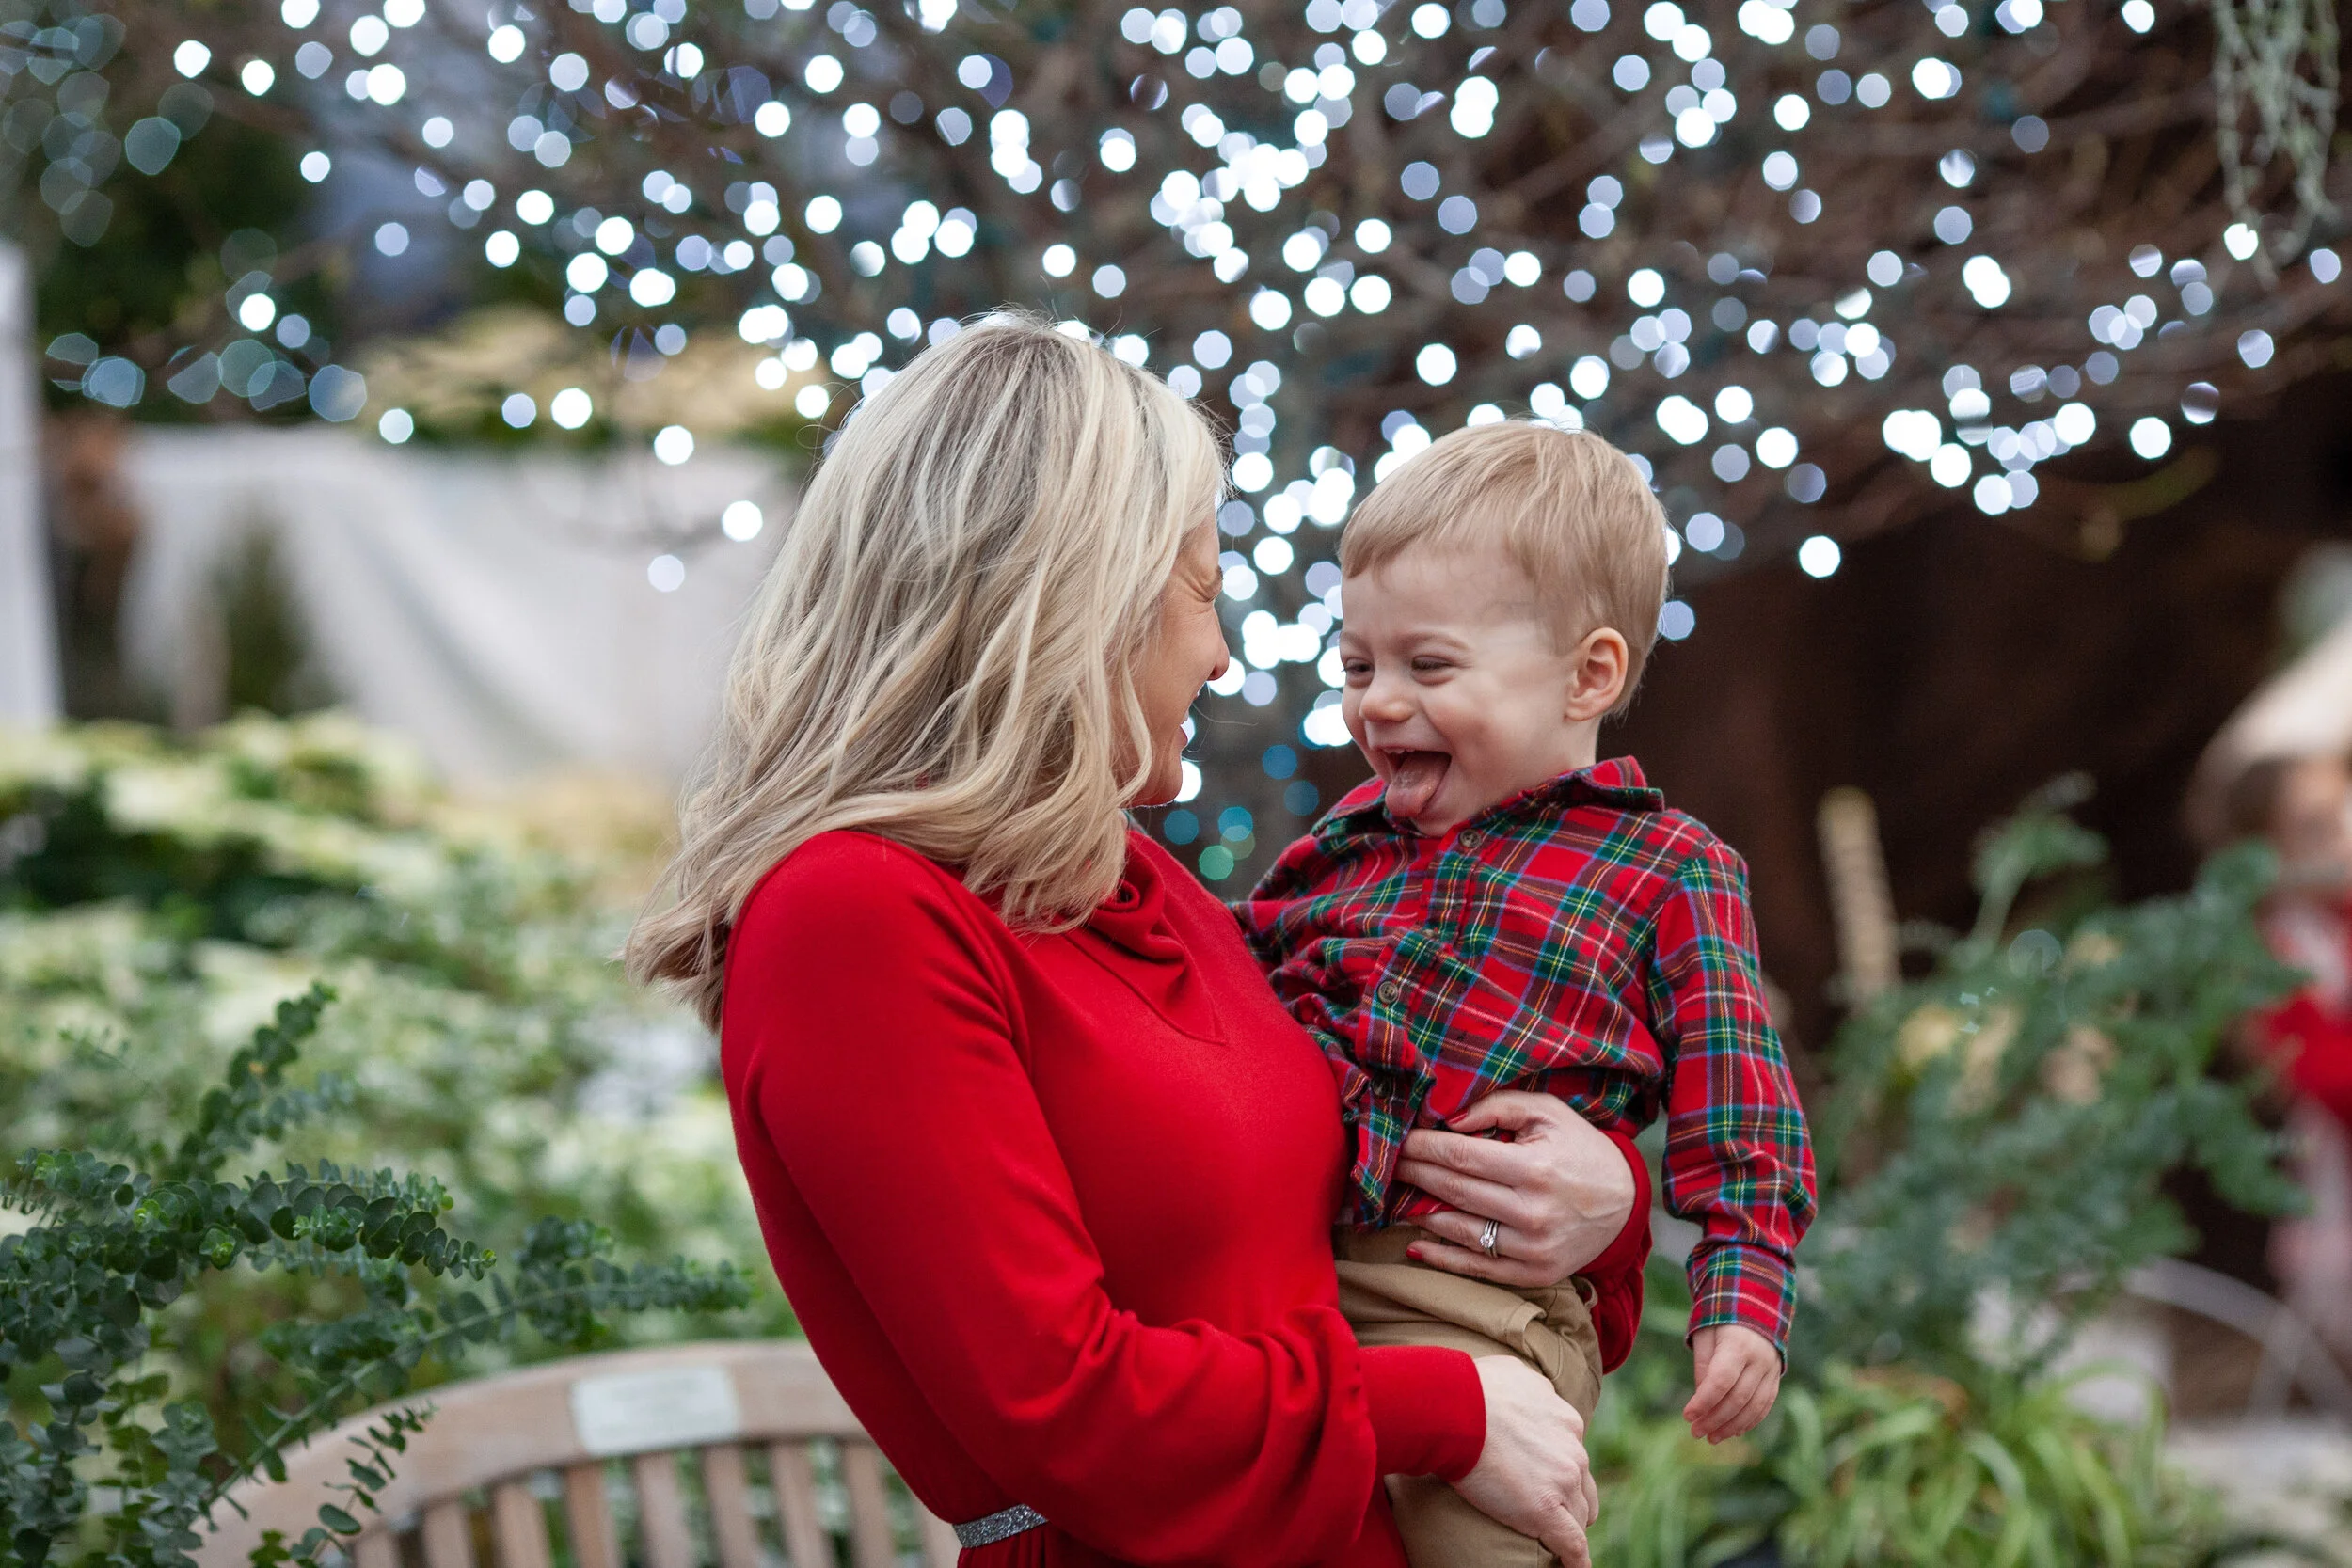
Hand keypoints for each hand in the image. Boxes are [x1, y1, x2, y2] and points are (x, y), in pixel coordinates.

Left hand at [1396, 1092, 1636, 1288]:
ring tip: (1396, 1196)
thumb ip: (1498, 1106)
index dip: (1422, 1147)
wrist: (1624, 1205)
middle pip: (1453, 1191)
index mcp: (1535, 1169)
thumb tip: (1449, 1120)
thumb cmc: (1579, 1149)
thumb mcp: (1548, 1113)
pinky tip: (1416, 1244)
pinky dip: (1441, 1258)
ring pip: (1459, 1230)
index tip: (1398, 1139)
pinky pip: (1476, 1267)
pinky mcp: (1532, 1274)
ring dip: (1421, 1212)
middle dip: (1414, 1174)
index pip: (1460, 1156)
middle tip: (1386, 1162)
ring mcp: (1531, 1249)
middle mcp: (1531, 1213)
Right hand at [1452, 1357, 1598, 1566]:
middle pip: (1582, 1487)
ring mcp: (1562, 1481)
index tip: (1545, 1479)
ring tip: (1555, 1541)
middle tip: (1548, 1509)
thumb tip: (1529, 1392)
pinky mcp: (1545, 1511)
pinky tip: (1574, 1567)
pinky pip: (1572, 1544)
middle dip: (1569, 1499)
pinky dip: (1575, 1559)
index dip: (1559, 1471)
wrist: (1455, 1408)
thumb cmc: (1472, 1388)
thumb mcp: (1515, 1375)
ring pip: (1579, 1515)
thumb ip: (1532, 1389)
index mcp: (1567, 1421)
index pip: (1573, 1456)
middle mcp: (1573, 1450)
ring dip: (1568, 1525)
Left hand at [1685, 1325, 1779, 1441]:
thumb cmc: (1721, 1319)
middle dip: (1715, 1419)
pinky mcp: (1776, 1377)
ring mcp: (1771, 1369)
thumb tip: (1701, 1400)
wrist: (1755, 1304)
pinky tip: (1733, 1431)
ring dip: (1732, 1426)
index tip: (1687, 1415)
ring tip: (1712, 1437)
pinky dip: (1749, 1421)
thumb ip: (1703, 1365)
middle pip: (1737, 1398)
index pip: (1721, 1380)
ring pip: (1754, 1406)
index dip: (1704, 1401)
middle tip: (1695, 1432)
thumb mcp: (1705, 1334)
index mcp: (1738, 1344)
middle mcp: (1759, 1359)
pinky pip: (1765, 1404)